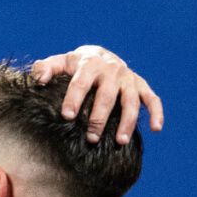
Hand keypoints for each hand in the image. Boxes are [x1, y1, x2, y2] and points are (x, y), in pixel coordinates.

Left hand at [31, 45, 163, 144]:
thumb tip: (38, 79)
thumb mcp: (60, 62)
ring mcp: (128, 79)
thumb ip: (45, 69)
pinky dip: (157, 112)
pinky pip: (152, 99)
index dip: (74, 99)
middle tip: (91, 138)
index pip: (80, 83)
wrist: (99, 55)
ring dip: (127, 122)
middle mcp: (112, 71)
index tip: (67, 116)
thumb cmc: (75, 65)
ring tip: (120, 141)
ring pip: (130, 101)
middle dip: (99, 118)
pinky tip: (156, 129)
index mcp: (89, 65)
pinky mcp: (141, 85)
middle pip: (106, 96)